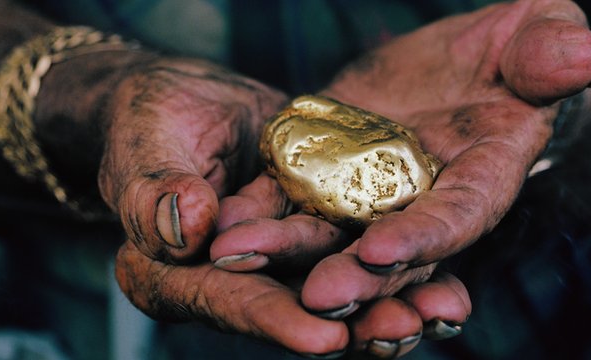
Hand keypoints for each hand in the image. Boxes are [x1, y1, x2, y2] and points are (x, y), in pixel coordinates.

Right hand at [97, 57, 470, 356]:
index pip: (222, 303)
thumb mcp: (145, 144)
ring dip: (385, 303)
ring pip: (330, 292)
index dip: (271, 319)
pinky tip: (444, 281)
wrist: (190, 103)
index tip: (324, 336)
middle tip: (401, 330)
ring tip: (439, 309)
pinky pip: (353, 254)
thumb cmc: (152, 120)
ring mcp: (274, 263)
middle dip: (348, 325)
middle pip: (287, 312)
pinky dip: (396, 267)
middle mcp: (229, 282)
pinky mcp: (311, 235)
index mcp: (173, 275)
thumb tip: (186, 231)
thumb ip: (155, 189)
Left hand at [209, 0, 590, 339]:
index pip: (456, 219)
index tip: (383, 249)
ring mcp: (368, 194)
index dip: (424, 238)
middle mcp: (419, 203)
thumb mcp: (540, 38)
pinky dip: (260, 214)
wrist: (462, 65)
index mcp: (478, 182)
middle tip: (316, 297)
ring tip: (241, 259)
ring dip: (287, 253)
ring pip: (327, 233)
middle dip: (353, 276)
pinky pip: (290, 197)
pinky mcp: (326, 171)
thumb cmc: (514, 53)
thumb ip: (550, 53)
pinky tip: (226, 224)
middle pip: (385, 250)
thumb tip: (577, 59)